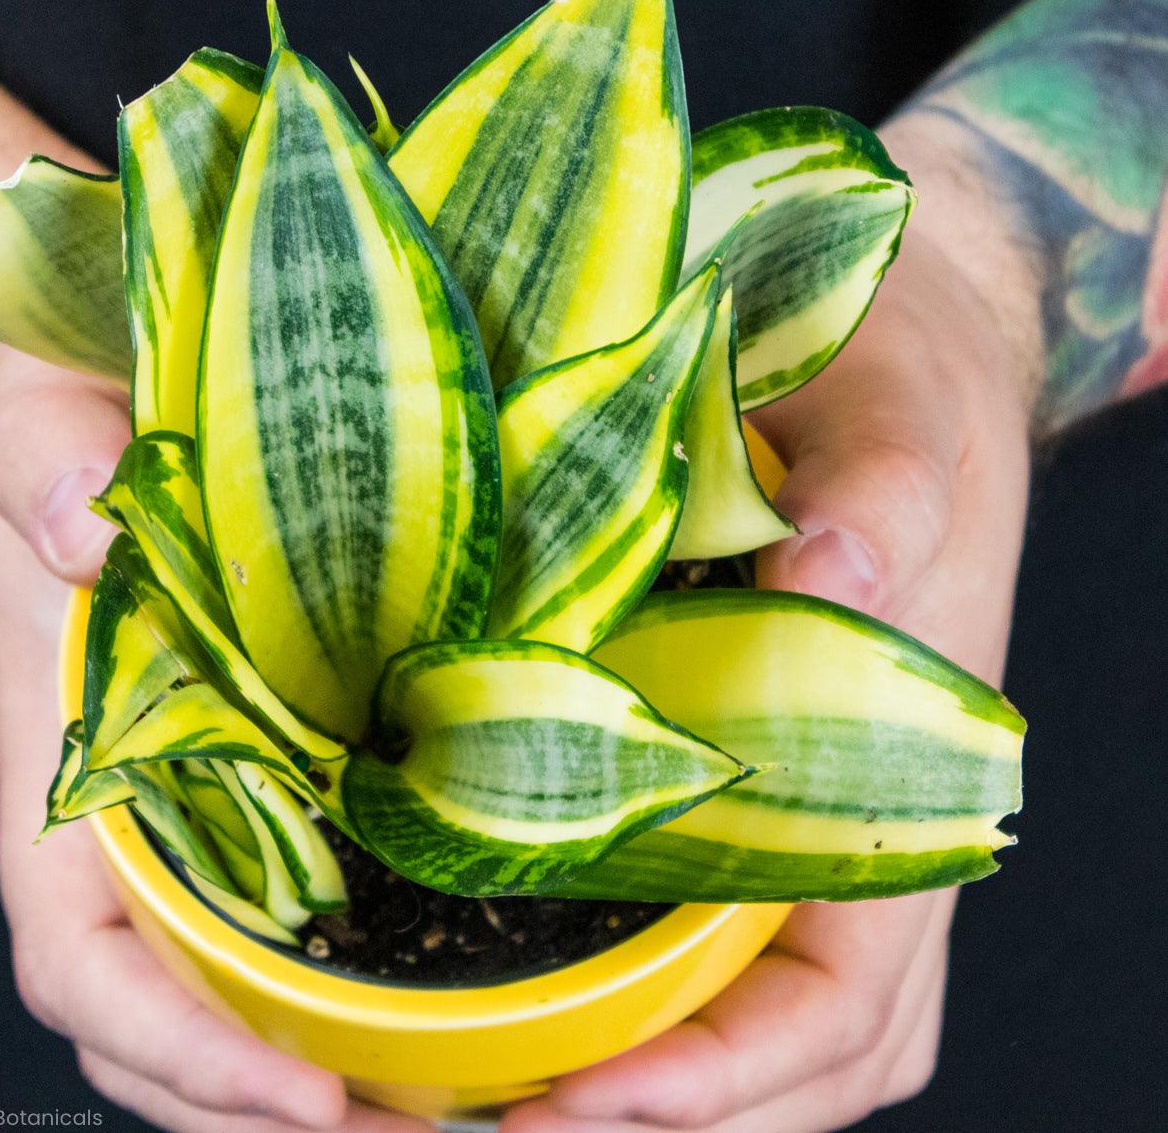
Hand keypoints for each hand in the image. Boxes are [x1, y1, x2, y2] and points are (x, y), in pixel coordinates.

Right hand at [0, 325, 427, 1132]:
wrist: (79, 405)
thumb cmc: (45, 427)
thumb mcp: (36, 432)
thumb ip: (47, 472)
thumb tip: (85, 529)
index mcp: (62, 771)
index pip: (83, 962)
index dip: (176, 1046)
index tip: (300, 1095)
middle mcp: (128, 813)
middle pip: (169, 1017)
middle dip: (262, 1103)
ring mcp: (197, 800)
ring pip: (234, 980)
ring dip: (317, 1063)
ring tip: (445, 1107)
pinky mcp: (261, 762)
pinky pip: (291, 893)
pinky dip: (347, 967)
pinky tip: (436, 987)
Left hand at [502, 221, 1032, 1130]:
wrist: (887, 353)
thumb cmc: (901, 387)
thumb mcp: (900, 415)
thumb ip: (885, 489)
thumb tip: (838, 568)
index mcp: (916, 777)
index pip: (843, 994)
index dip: (726, 1070)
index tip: (585, 1097)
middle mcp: (863, 822)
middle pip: (794, 1046)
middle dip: (665, 1108)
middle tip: (499, 1121)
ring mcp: (802, 809)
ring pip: (748, 1005)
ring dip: (646, 1068)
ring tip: (494, 1089)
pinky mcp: (742, 769)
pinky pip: (700, 919)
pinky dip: (631, 985)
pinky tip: (531, 974)